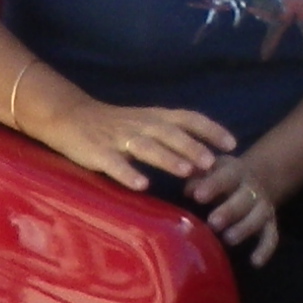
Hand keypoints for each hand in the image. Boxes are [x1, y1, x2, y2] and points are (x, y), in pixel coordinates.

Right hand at [34, 93, 236, 195]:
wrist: (70, 116)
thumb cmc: (115, 125)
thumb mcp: (146, 122)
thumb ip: (172, 136)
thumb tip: (206, 157)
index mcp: (154, 117)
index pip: (187, 118)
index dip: (210, 129)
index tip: (232, 144)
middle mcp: (140, 125)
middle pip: (170, 133)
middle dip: (192, 147)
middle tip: (212, 163)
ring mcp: (119, 139)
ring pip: (147, 147)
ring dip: (168, 158)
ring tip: (187, 172)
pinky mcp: (98, 153)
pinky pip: (115, 164)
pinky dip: (128, 174)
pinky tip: (142, 185)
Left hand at [183, 153, 281, 265]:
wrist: (259, 175)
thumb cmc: (223, 176)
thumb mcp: (212, 168)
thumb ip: (198, 178)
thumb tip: (187, 191)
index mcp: (235, 172)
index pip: (226, 176)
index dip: (213, 186)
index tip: (198, 196)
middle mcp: (253, 189)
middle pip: (245, 198)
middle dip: (230, 211)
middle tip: (213, 222)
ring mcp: (264, 206)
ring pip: (259, 217)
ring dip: (245, 228)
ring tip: (228, 240)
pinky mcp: (270, 223)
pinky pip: (271, 236)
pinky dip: (266, 249)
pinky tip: (255, 262)